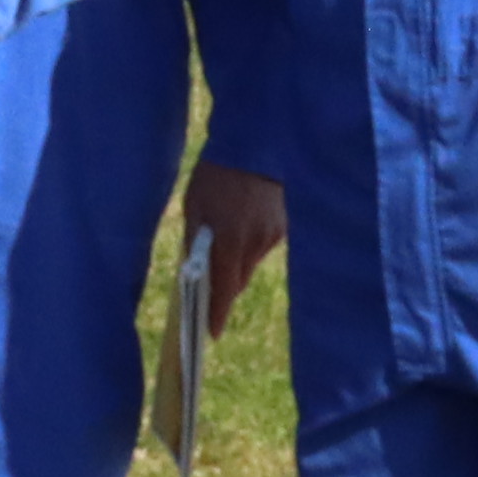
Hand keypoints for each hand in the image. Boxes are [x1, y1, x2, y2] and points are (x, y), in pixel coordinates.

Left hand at [180, 160, 286, 336]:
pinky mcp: (284, 227)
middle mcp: (256, 243)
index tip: (210, 333)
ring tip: (224, 240)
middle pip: (239, 281)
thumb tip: (193, 273)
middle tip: (207, 287)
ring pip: (251, 264)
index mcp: (230, 239)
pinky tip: (241, 223)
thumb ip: (195, 241)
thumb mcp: (194, 206)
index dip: (217, 313)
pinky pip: (262, 247)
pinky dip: (250, 244)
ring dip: (237, 262)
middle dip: (224, 286)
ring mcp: (273, 236)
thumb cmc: (214, 174)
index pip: (225, 290)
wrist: (255, 143)